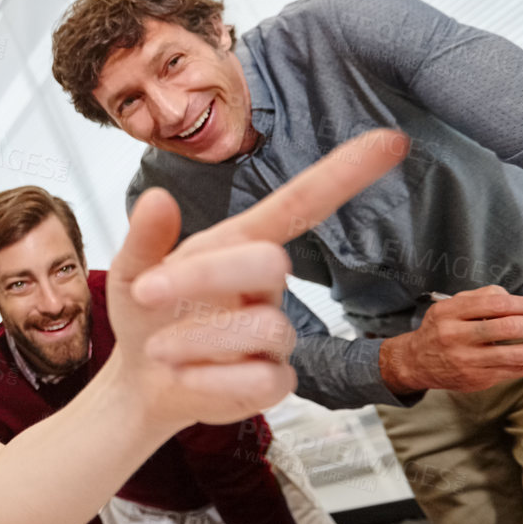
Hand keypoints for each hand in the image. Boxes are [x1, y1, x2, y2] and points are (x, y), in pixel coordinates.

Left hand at [106, 130, 408, 432]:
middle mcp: (266, 287)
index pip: (301, 204)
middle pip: (271, 262)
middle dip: (205, 274)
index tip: (390, 141)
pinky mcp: (274, 383)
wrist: (139, 381)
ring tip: (158, 349)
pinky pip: (262, 380)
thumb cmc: (146, 316)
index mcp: (238, 246)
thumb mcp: (132, 272)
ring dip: (196, 337)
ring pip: (263, 327)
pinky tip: (182, 376)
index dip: (343, 174)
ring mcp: (275, 336)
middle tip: (147, 290)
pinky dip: (210, 380)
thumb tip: (158, 198)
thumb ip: (145, 238)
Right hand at [378, 285, 522, 394]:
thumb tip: (518, 299)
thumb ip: (481, 297)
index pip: (497, 304)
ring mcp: (467, 361)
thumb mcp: (450, 305)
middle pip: (510, 329)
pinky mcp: (477, 380)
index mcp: (451, 312)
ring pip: (516, 354)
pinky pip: (515, 372)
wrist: (415, 362)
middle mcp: (457, 336)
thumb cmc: (441, 329)